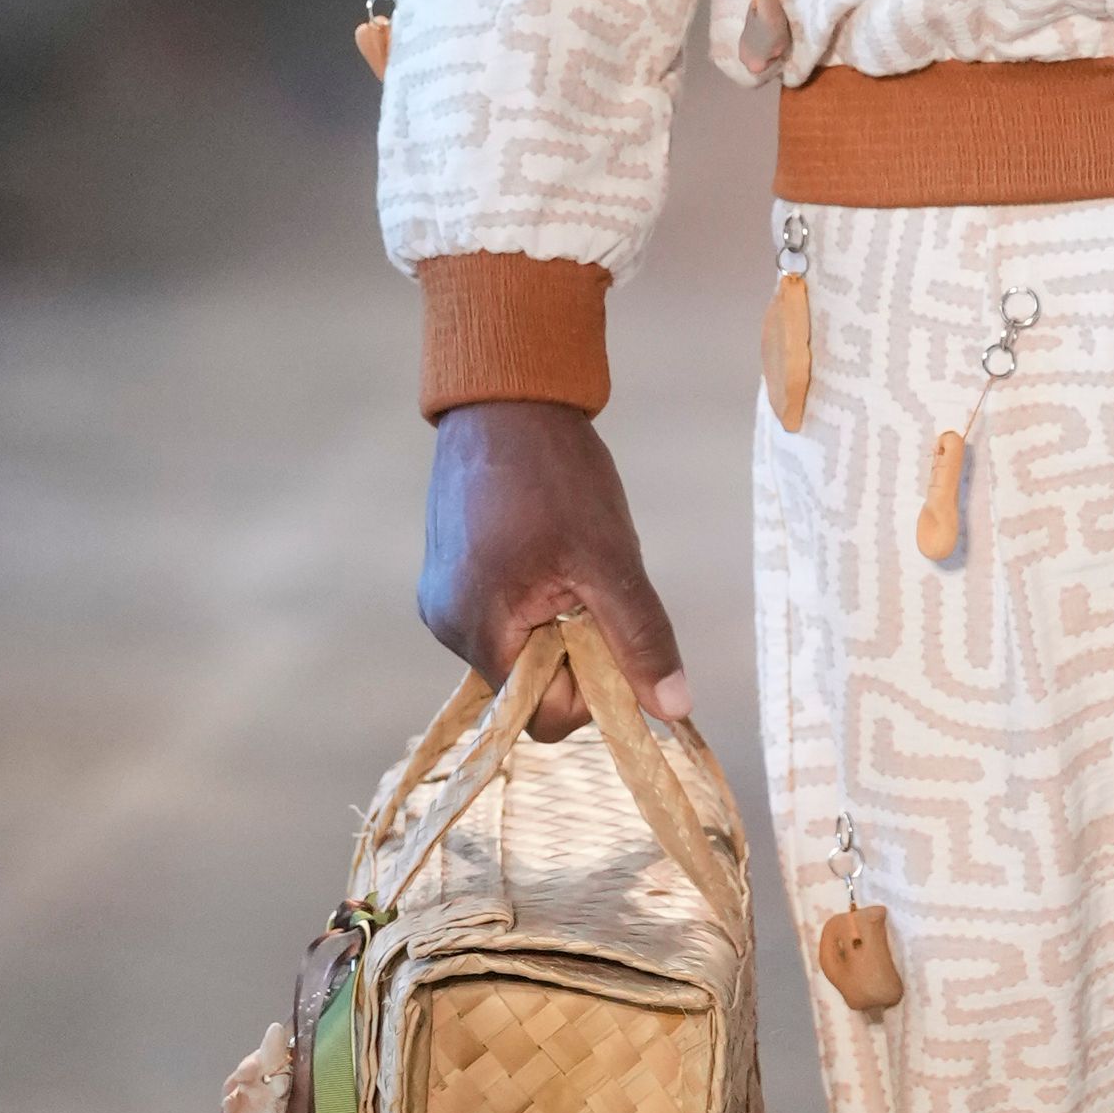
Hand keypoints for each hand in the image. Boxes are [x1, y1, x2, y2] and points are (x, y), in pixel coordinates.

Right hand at [419, 403, 689, 737]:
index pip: (540, 713)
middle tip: (595, 587)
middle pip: (528, 684)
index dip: (589, 689)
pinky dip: (536, 598)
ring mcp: (441, 600)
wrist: (505, 399)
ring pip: (519, 648)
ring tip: (568, 560)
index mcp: (477, 630)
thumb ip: (640, 639)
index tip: (613, 635)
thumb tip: (672, 708)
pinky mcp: (447, 575)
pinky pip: (502, 615)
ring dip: (556, 622)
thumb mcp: (611, 560)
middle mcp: (446, 626)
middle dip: (574, 650)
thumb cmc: (557, 475)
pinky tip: (546, 549)